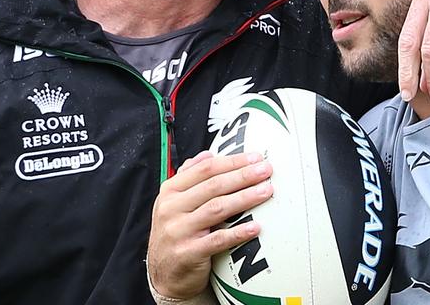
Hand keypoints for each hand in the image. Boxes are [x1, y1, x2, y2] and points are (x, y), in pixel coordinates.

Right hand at [146, 151, 272, 299]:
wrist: (163, 275)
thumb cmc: (174, 234)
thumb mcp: (173, 203)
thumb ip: (189, 177)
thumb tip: (208, 154)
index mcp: (170, 191)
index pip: (205, 169)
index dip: (232, 161)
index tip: (255, 158)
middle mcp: (171, 208)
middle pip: (213, 186)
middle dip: (243, 175)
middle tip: (266, 170)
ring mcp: (178, 231)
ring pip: (217, 208)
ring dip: (245, 198)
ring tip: (266, 191)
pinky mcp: (187, 253)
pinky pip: (217, 240)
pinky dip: (238, 233)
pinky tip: (255, 227)